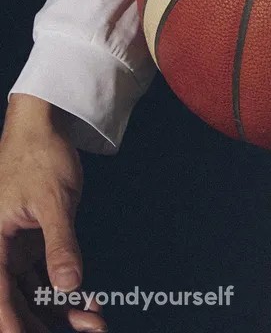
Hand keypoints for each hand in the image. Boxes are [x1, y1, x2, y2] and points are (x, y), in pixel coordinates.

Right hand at [0, 97, 107, 332]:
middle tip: (87, 331)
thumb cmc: (38, 155)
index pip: (1, 300)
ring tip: (94, 322)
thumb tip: (68, 286)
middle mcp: (0, 254)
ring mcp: (15, 251)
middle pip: (17, 303)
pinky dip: (64, 291)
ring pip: (33, 295)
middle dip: (46, 323)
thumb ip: (60, 244)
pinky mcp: (31, 244)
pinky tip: (88, 302)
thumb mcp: (53, 200)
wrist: (42, 125)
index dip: (16, 326)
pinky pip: (44, 277)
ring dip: (60, 312)